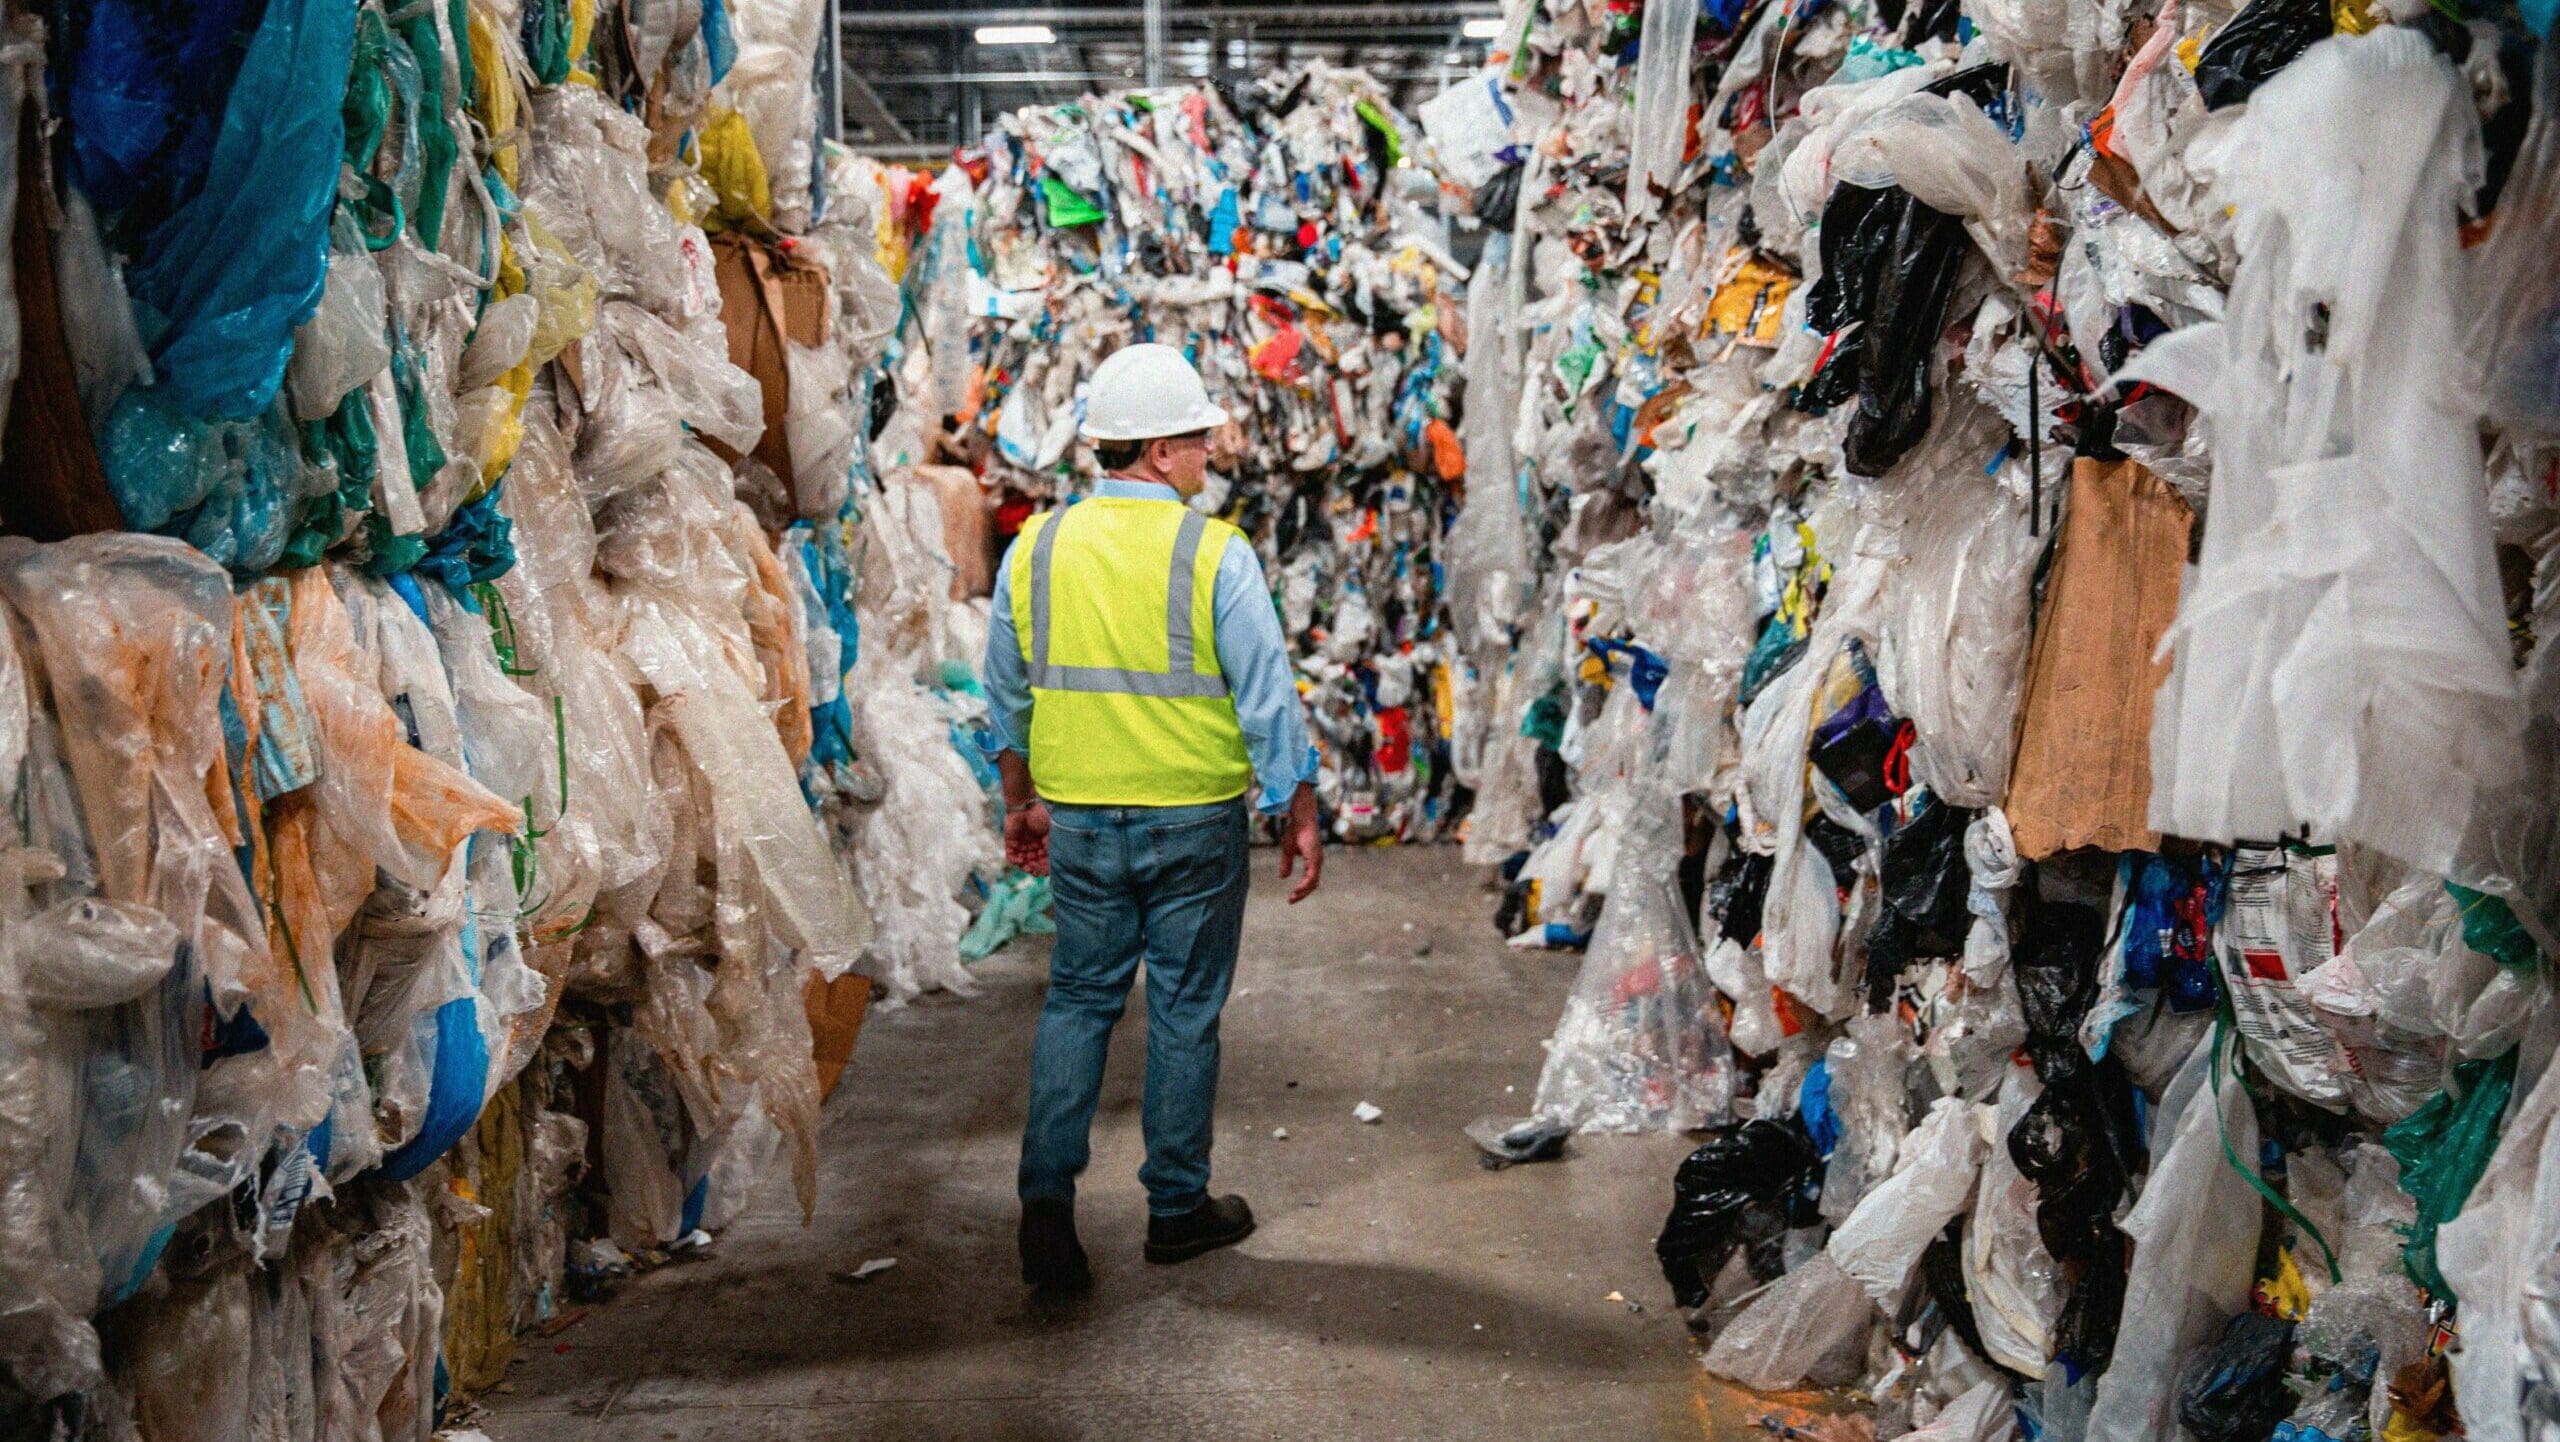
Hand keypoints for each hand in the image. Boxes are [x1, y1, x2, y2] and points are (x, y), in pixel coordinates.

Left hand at [1005, 800, 1050, 875]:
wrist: (1025, 805)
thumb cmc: (1040, 816)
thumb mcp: (1049, 833)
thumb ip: (1049, 847)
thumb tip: (1050, 863)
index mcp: (1042, 843)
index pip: (1043, 859)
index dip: (1044, 867)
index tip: (1045, 872)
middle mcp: (1031, 845)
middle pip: (1032, 862)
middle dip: (1034, 868)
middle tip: (1036, 872)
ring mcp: (1020, 844)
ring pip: (1022, 861)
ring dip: (1025, 867)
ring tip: (1029, 868)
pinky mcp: (1010, 842)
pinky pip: (1011, 856)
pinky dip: (1015, 860)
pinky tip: (1020, 862)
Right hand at [1278, 783, 1321, 903]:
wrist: (1301, 818)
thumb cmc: (1295, 831)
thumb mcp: (1287, 850)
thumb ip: (1286, 864)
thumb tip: (1283, 877)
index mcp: (1313, 860)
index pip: (1310, 880)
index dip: (1301, 889)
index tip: (1291, 897)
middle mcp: (1317, 862)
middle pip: (1312, 884)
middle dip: (1302, 894)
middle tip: (1291, 900)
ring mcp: (1317, 860)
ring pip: (1313, 882)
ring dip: (1303, 892)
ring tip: (1293, 897)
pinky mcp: (1315, 859)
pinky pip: (1312, 877)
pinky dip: (1305, 885)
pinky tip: (1298, 890)